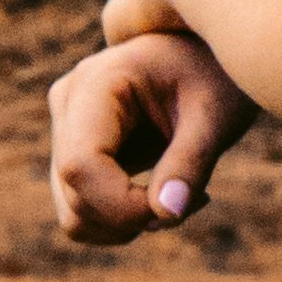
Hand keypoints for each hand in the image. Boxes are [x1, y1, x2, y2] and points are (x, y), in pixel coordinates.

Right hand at [47, 27, 260, 245]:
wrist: (207, 56)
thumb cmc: (216, 75)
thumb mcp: (215, 116)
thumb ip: (190, 163)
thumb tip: (167, 214)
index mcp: (97, 82)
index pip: (81, 165)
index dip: (121, 205)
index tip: (175, 207)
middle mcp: (68, 102)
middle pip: (75, 193)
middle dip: (133, 217)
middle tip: (195, 198)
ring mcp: (65, 128)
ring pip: (73, 213)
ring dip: (127, 226)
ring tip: (180, 195)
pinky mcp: (73, 152)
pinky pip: (80, 212)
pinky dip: (120, 222)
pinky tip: (161, 196)